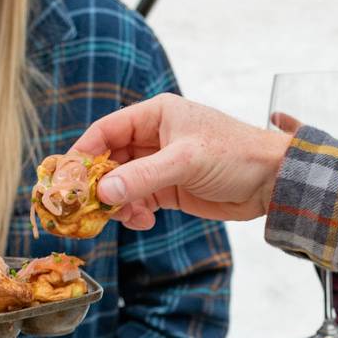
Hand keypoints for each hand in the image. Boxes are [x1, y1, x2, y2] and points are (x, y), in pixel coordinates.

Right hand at [70, 93, 287, 229]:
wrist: (271, 181)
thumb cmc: (235, 155)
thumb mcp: (186, 161)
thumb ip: (144, 177)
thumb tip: (104, 192)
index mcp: (156, 115)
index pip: (106, 130)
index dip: (83, 153)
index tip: (66, 178)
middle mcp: (154, 137)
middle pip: (110, 160)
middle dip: (98, 185)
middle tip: (87, 208)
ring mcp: (161, 165)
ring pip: (123, 184)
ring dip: (118, 203)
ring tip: (127, 218)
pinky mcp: (170, 190)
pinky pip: (139, 201)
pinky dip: (135, 213)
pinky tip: (145, 222)